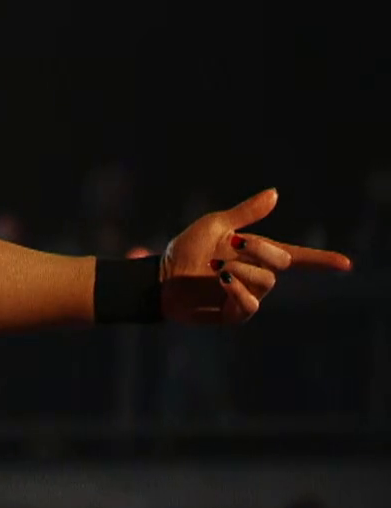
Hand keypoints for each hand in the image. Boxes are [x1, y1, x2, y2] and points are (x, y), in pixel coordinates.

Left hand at [161, 189, 351, 323]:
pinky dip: (238, 289)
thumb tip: (275, 193)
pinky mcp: (234, 314)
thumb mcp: (215, 226)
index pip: (297, 257)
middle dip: (261, 249)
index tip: (346, 264)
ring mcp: (248, 296)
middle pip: (281, 262)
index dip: (322, 261)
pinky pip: (250, 304)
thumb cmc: (186, 250)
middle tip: (234, 243)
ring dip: (241, 269)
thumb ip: (246, 214)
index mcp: (257, 254)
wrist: (160, 276)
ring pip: (266, 282)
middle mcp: (258, 275)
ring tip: (216, 266)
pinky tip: (222, 280)